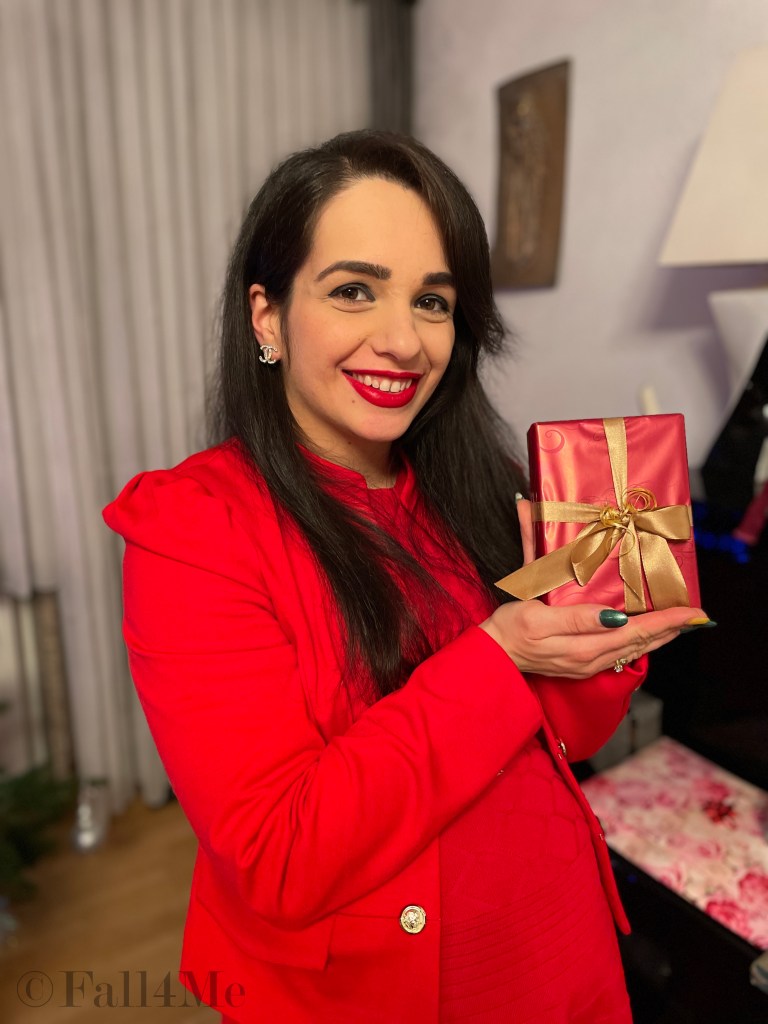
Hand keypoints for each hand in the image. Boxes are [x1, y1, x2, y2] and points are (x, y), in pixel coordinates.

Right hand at [499, 498, 709, 675]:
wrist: (492, 654)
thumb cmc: (510, 629)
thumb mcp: (539, 617)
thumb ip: (578, 619)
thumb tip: (616, 618)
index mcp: (584, 646)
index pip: (637, 631)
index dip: (666, 621)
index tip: (692, 612)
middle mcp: (590, 659)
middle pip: (641, 643)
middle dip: (671, 630)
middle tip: (697, 617)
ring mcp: (585, 664)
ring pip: (632, 650)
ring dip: (658, 637)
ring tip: (679, 625)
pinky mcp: (579, 664)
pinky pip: (619, 652)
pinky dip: (639, 642)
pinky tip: (644, 636)